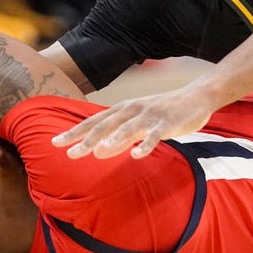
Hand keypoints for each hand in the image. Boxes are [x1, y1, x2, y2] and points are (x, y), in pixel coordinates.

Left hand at [51, 86, 218, 158]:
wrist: (197, 97)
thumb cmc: (163, 112)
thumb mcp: (137, 124)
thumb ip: (118, 138)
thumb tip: (96, 153)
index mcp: (123, 109)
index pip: (93, 122)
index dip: (75, 132)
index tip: (55, 143)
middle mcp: (132, 110)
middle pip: (105, 125)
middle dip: (86, 138)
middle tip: (68, 152)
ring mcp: (150, 116)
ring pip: (128, 128)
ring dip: (113, 139)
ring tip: (97, 151)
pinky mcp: (167, 123)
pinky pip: (155, 136)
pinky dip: (145, 145)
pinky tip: (136, 155)